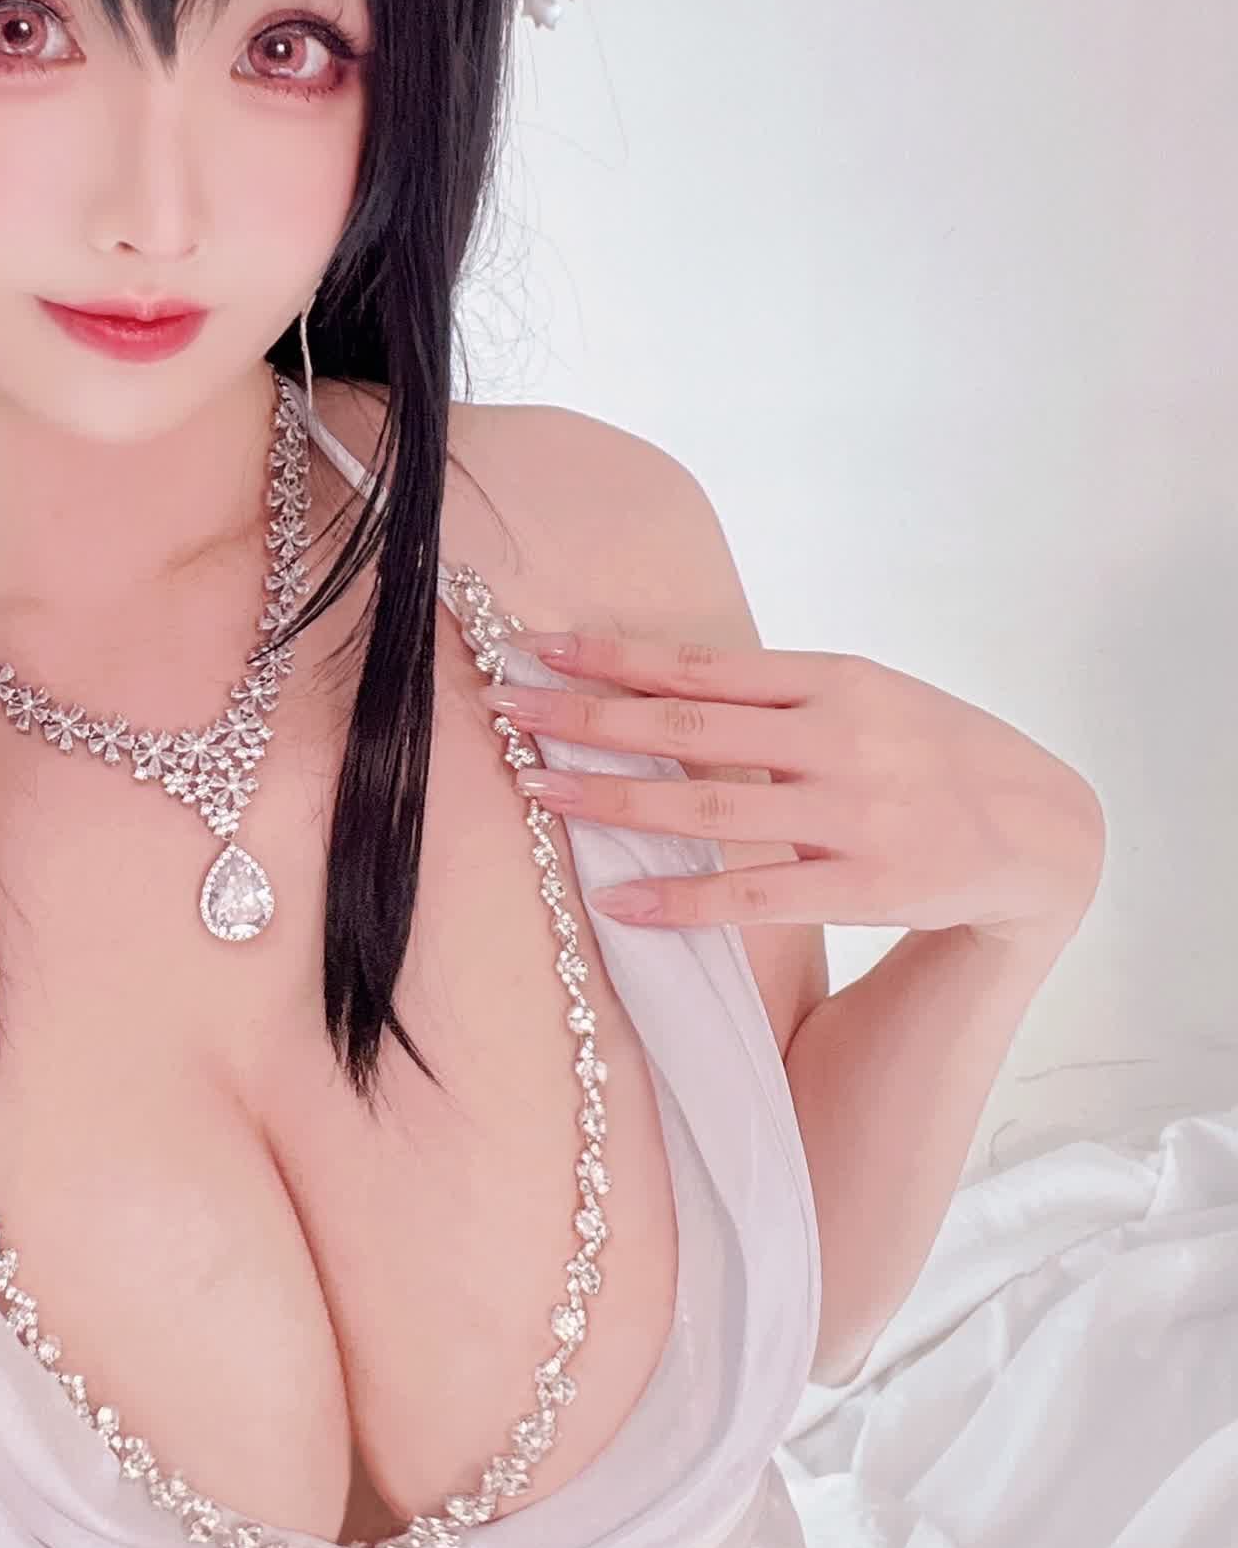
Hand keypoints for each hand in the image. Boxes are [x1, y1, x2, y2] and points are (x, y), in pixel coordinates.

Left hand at [485, 631, 1104, 946]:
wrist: (1044, 829)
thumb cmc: (932, 753)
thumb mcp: (866, 697)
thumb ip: (776, 695)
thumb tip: (661, 687)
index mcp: (832, 678)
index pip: (700, 663)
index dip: (614, 655)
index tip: (538, 647)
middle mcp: (837, 738)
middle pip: (686, 724)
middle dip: (585, 717)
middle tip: (503, 712)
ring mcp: (851, 813)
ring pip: (706, 804)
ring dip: (612, 799)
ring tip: (537, 792)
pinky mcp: (862, 884)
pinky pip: (752, 893)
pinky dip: (680, 897)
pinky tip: (617, 901)